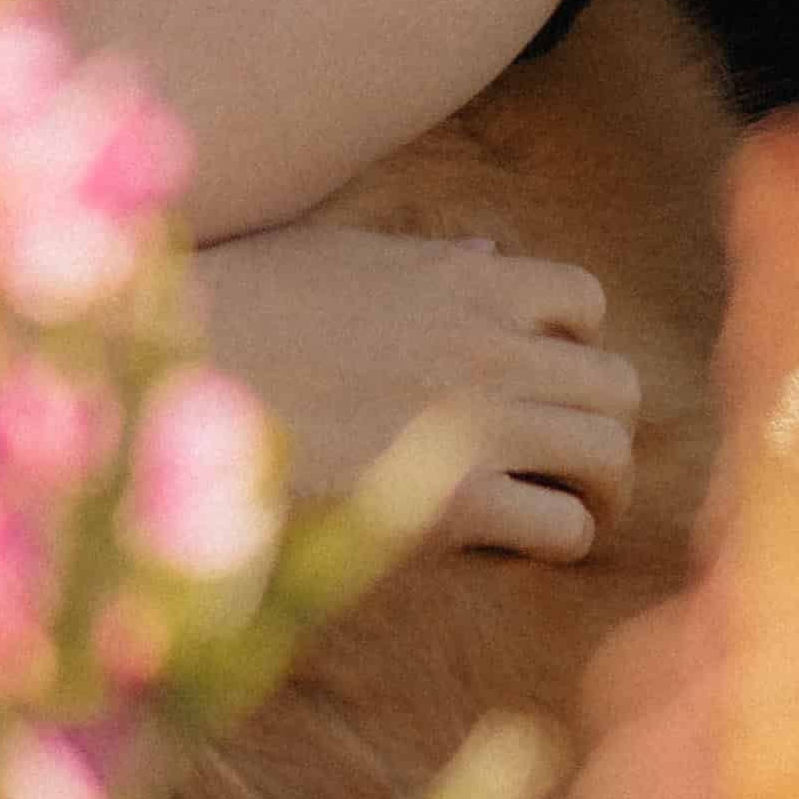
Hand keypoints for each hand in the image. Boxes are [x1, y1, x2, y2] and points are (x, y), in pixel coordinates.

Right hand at [202, 222, 639, 561]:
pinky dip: (556, 538)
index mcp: (464, 281)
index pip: (585, 303)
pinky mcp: (454, 504)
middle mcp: (491, 348)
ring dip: (598, 488)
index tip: (541, 377)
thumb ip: (425, 258)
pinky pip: (562, 526)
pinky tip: (513, 544)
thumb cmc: (239, 310)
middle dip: (599, 422)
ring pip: (610, 457)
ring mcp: (480, 424)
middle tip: (567, 456)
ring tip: (568, 508)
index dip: (574, 345)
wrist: (182, 378)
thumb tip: (487, 253)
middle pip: (616, 386)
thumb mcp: (338, 253)